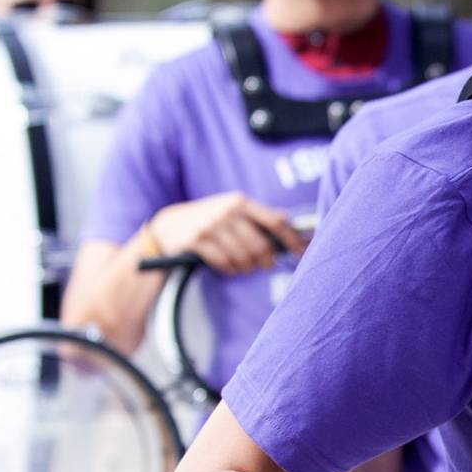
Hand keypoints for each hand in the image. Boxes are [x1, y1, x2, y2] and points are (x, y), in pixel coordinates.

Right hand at [148, 193, 304, 275]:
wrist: (168, 226)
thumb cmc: (209, 221)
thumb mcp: (232, 211)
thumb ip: (257, 217)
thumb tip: (288, 223)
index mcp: (241, 203)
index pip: (275, 221)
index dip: (292, 239)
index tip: (302, 253)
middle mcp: (228, 211)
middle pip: (260, 244)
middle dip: (266, 260)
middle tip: (265, 266)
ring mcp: (211, 224)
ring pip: (243, 256)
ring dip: (246, 267)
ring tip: (243, 267)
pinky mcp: (197, 239)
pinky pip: (224, 262)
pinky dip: (230, 269)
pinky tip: (228, 268)